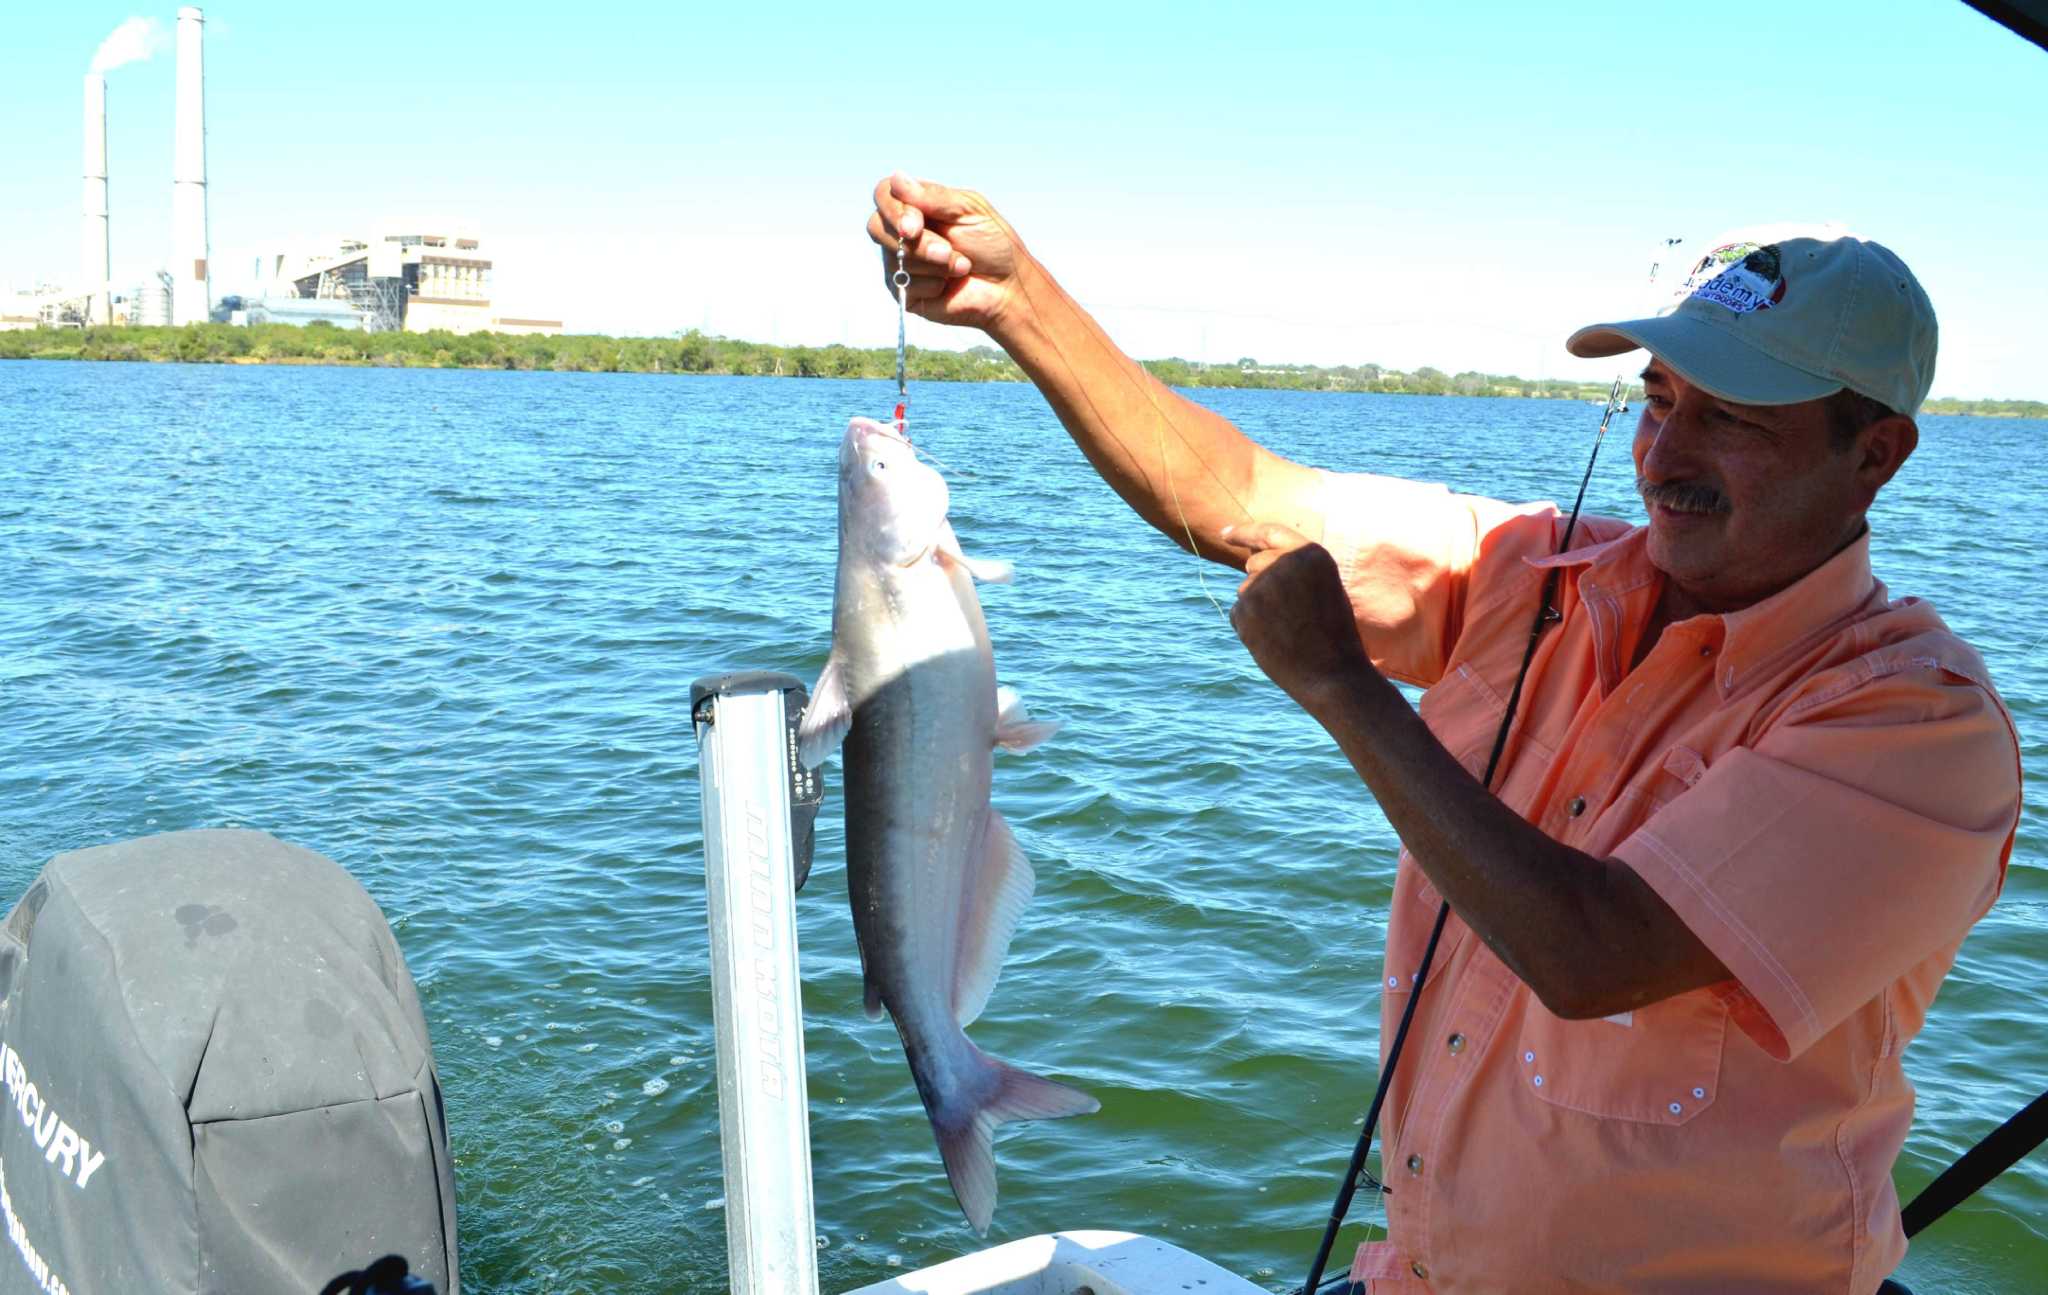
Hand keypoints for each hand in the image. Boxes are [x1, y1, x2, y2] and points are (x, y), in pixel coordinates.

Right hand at [868, 174, 1026, 330]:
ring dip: (933, 264)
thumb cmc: (993, 244)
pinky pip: (904, 284)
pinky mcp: (906, 291)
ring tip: (962, 266)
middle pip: (876, 227)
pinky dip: (933, 284)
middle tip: (946, 251)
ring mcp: (900, 262)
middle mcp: (902, 232)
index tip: (915, 225)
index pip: (883, 195)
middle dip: (916, 242)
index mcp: (917, 205)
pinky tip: (950, 284)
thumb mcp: (968, 210)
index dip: (893, 209)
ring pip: (893, 258)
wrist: (1008, 286)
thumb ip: (933, 197)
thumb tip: (897, 178)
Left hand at [1222, 523, 1374, 712]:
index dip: (1243, 532)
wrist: (1332, 674)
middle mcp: (1282, 562)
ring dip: (1259, 609)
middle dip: (1262, 582)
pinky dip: (1249, 628)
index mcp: (1309, 552)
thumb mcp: (1323, 587)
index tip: (1225, 534)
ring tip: (1288, 630)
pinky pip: (1238, 614)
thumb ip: (1292, 568)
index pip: (1268, 532)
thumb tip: (1250, 560)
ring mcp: (1260, 586)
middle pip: (1253, 564)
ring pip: (1245, 591)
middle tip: (1289, 614)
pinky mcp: (1244, 611)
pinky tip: (1273, 642)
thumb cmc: (1333, 633)